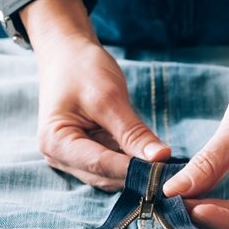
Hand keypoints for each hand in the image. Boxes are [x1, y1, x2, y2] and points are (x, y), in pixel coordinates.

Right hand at [25, 0, 170, 190]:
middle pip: (103, 175)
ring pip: (108, 175)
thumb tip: (161, 158)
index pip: (100, 165)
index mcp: (55, 142)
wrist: (66, 53)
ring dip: (134, 171)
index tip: (166, 173)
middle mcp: (57, 157)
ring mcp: (68, 158)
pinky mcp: (82, 154)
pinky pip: (109, 165)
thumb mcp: (108, 96)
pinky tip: (149, 156)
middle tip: (172, 170)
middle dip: (136, 174)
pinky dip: (129, 162)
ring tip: (165, 164)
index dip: (134, 171)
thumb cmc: (81, 68)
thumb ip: (133, 132)